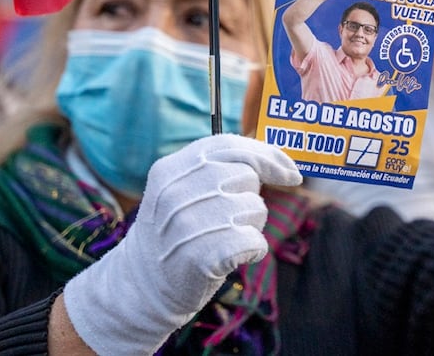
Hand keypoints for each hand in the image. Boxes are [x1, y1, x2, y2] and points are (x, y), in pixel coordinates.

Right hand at [63, 134, 301, 355]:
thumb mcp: (181, 191)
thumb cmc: (176, 234)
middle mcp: (175, 193)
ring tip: (223, 239)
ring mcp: (187, 225)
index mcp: (170, 169)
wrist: (142, 288)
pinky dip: (254, 250)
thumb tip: (280, 163)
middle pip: (247, 177)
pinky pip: (255, 241)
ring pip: (255, 209)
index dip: (267, 155)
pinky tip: (233, 257)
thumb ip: (218, 169)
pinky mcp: (201, 257)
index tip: (291, 173)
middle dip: (250, 197)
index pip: (229, 145)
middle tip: (228, 220)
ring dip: (251, 226)